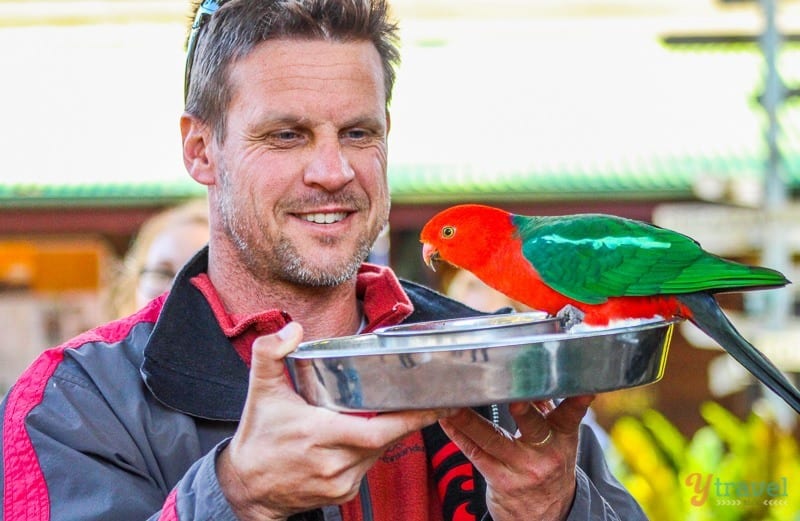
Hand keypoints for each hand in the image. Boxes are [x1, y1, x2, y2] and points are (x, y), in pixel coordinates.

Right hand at [217, 322, 452, 520]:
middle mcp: (333, 463)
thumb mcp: (260, 391)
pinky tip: (366, 433)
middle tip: (425, 400)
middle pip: (385, 440)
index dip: (410, 419)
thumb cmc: (257, 439)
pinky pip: (368, 465)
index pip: (377, 431)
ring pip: (379, 452)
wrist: (246, 488)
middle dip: (405, 420)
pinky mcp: (343, 492)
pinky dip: (372, 448)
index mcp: (318, 436)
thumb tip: (293, 330)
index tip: (435, 405)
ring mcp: (340, 482)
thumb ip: (270, 354)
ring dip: (387, 432)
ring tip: (392, 411)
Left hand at [439, 395, 594, 520]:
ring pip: (492, 439)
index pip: (570, 415)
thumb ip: (546, 408)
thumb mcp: (558, 439)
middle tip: (512, 396)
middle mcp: (545, 453)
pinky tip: (446, 420)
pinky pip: (475, 453)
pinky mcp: (500, 480)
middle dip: (522, 410)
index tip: (579, 387)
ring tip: (453, 402)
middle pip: (531, 426)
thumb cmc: (550, 464)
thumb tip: (533, 379)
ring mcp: (521, 468)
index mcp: (563, 437)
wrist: (546, 515)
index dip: (576, 401)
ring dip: (469, 419)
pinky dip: (458, 434)